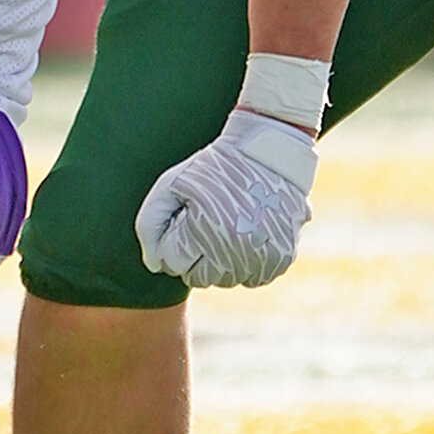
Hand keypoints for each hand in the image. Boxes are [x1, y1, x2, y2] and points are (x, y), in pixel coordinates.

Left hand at [135, 108, 315, 287]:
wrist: (269, 152)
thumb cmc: (213, 168)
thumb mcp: (171, 184)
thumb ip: (150, 224)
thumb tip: (154, 265)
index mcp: (206, 228)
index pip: (173, 262)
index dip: (173, 240)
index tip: (185, 218)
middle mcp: (237, 248)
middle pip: (199, 277)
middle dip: (194, 256)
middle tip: (203, 225)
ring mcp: (263, 256)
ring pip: (227, 281)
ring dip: (220, 263)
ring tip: (225, 228)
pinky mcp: (282, 258)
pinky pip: (253, 279)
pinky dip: (246, 265)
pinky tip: (245, 237)